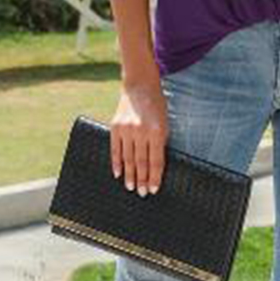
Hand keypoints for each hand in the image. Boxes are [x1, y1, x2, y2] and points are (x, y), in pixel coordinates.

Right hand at [110, 78, 168, 194]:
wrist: (140, 87)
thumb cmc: (157, 107)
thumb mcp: (164, 123)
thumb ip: (160, 143)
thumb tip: (155, 167)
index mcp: (156, 131)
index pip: (155, 161)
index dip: (154, 177)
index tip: (153, 190)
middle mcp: (140, 131)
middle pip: (141, 162)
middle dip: (142, 180)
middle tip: (141, 193)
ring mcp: (126, 129)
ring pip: (127, 158)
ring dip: (129, 175)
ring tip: (131, 187)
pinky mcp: (115, 127)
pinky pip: (115, 149)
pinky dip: (116, 163)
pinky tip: (118, 174)